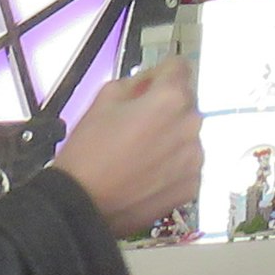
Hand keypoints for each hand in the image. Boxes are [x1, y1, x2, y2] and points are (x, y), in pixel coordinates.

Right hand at [57, 59, 202, 236]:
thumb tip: (150, 81)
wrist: (81, 206)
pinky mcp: (191, 185)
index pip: (179, 68)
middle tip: (137, 125)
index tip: (150, 85)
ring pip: (187, 135)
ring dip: (171, 138)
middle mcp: (190, 125)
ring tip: (139, 154)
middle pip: (184, 103)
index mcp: (170, 98)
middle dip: (165, 108)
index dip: (160, 75)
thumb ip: (135, 82)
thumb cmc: (88, 154)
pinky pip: (186, 164)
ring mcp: (193, 158)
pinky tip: (147, 173)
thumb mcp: (103, 100)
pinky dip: (172, 166)